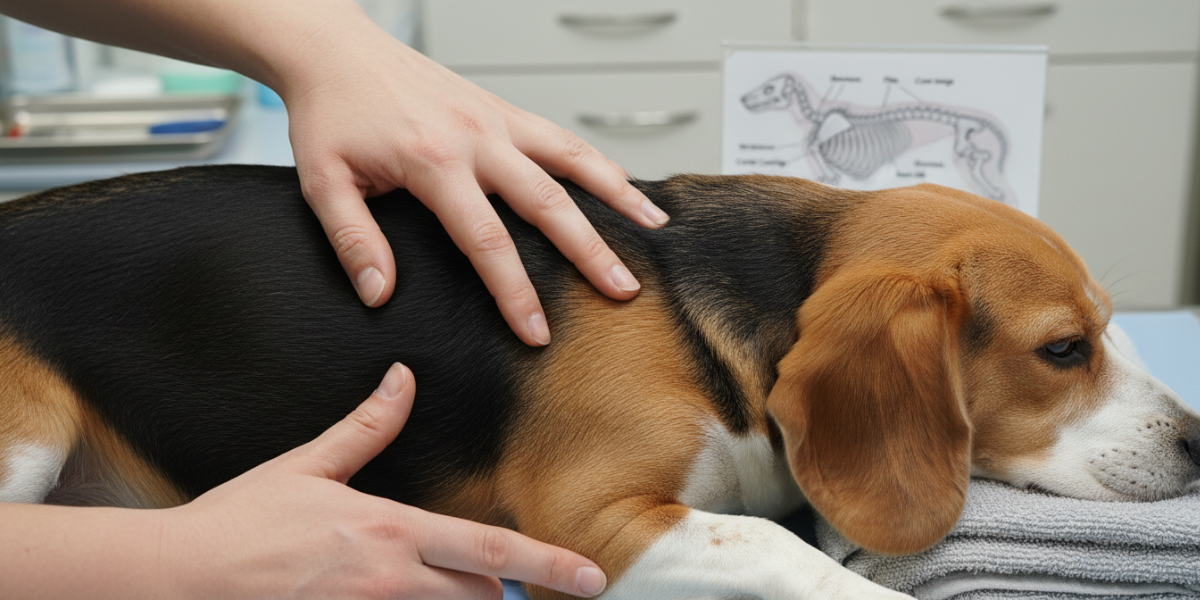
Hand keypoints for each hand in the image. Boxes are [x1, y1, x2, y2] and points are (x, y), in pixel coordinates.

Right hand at [162, 363, 607, 598]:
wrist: (178, 579)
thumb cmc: (240, 522)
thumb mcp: (307, 467)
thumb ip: (366, 427)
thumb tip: (403, 379)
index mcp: (390, 530)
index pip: (490, 549)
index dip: (549, 564)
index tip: (591, 576)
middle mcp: (390, 581)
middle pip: (484, 597)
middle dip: (503, 593)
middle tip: (511, 586)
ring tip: (465, 593)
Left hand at [283, 20, 668, 345]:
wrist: (336, 50)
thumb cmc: (331, 112)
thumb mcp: (323, 181)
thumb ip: (354, 240)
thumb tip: (380, 294)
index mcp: (433, 162)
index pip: (486, 241)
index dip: (516, 292)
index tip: (537, 331)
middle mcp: (476, 138)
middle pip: (549, 204)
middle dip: (591, 252)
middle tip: (624, 291)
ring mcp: (496, 118)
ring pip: (572, 159)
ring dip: (617, 194)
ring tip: (653, 228)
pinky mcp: (501, 107)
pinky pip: (560, 135)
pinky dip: (596, 160)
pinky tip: (621, 184)